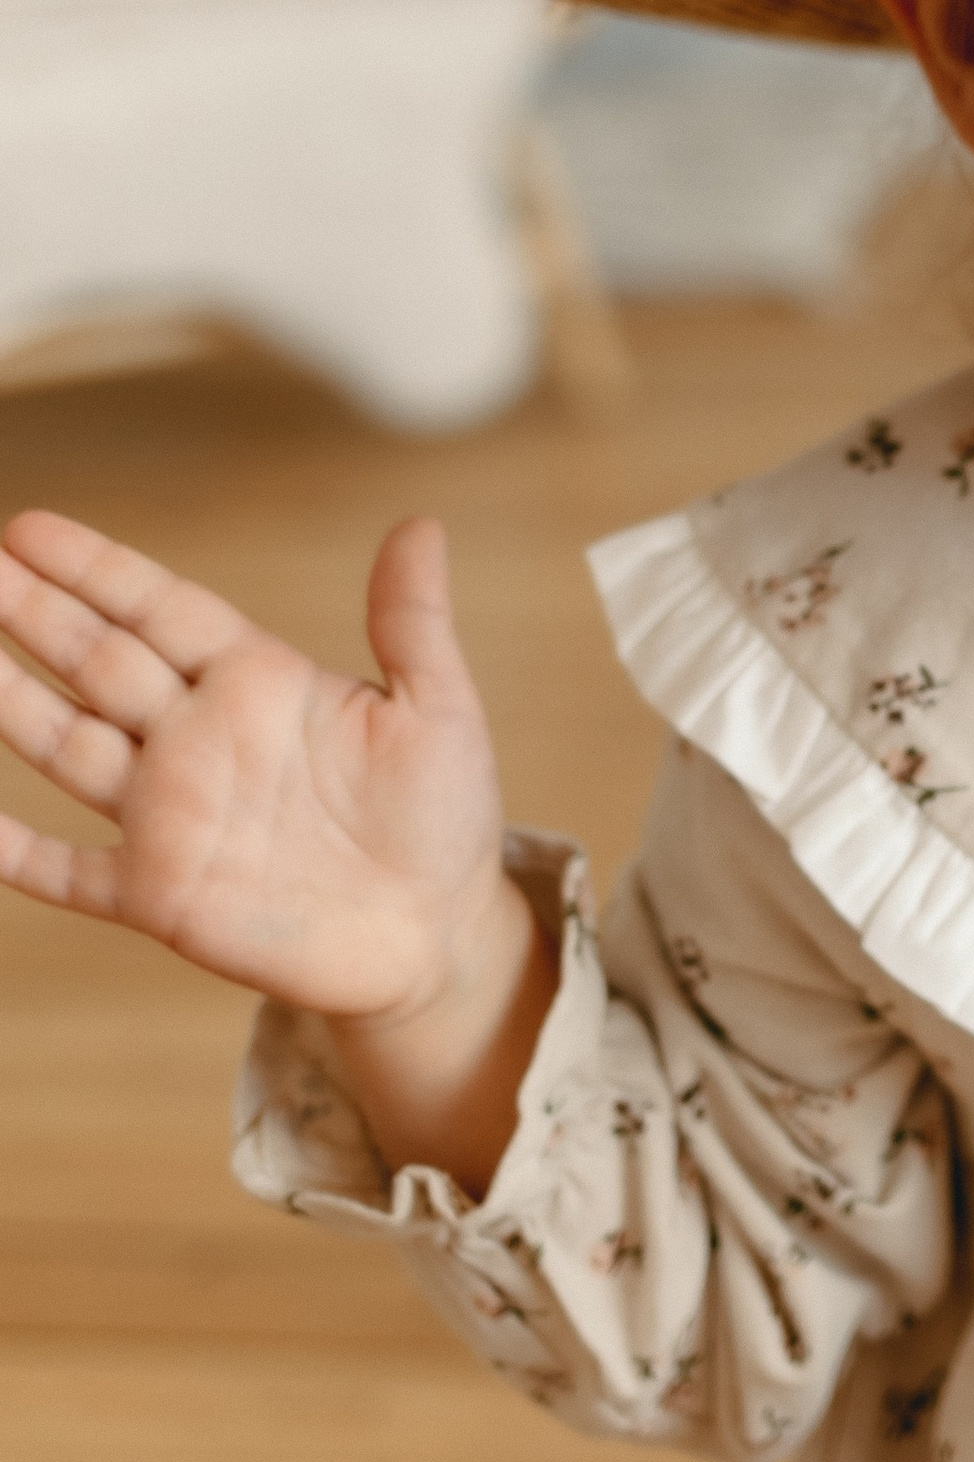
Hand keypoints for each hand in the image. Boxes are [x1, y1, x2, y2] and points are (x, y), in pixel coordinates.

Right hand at [0, 509, 536, 1095]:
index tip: (28, 528)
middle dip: (32, 614)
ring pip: (67, 746)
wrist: (436, 936)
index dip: (96, 570)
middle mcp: (196, 739)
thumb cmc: (443, 816)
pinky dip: (16, 852)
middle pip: (96, 662)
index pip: (158, 610)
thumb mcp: (438, 710)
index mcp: (255, 682)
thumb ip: (413, 622)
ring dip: (10, 703)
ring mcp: (170, 817)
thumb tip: (420, 525)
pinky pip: (67, 871)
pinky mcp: (160, 895)